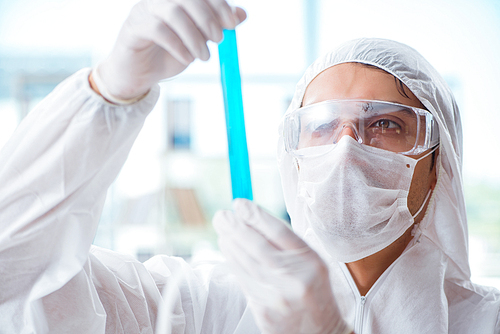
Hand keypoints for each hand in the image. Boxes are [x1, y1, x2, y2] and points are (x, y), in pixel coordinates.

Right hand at [94, 0, 245, 101]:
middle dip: (208, 19)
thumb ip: (216, 26)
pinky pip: (158, 30)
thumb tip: (241, 14)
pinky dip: (177, 46)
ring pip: (174, 13)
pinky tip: (186, 59)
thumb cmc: (168, 55)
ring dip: (194, 37)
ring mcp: (144, 11)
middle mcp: (160, 0)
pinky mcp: (134, 28)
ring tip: (204, 56)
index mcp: (176, 0)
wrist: (138, 74)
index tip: (232, 24)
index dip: (219, 4)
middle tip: (219, 41)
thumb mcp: (198, 41)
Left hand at [213, 199, 351, 333]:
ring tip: (222, 228)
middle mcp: (294, 278)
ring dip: (229, 242)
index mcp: (310, 262)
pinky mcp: (263, 311)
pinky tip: (227, 249)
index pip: (278, 232)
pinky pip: (243, 280)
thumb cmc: (315, 292)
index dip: (255, 215)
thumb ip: (288, 244)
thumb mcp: (313, 263)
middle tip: (222, 215)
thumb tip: (253, 219)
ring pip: (245, 263)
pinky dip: (232, 261)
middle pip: (257, 246)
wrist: (321, 333)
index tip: (239, 204)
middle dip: (235, 227)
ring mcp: (277, 296)